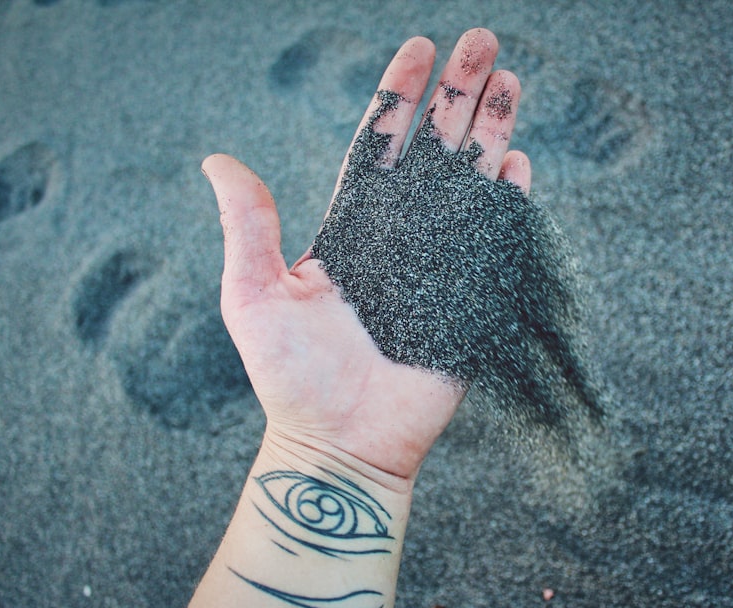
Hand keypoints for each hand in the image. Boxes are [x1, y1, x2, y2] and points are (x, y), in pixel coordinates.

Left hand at [201, 29, 529, 483]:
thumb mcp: (255, 295)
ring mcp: (440, 264)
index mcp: (351, 227)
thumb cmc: (291, 377)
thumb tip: (215, 159)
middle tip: (481, 40)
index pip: (381, 144)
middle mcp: (400, 236)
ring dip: (490, 129)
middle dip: (458, 93)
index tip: (417, 48)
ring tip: (508, 79)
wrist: (340, 443)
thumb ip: (249, 226)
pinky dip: (510, 198)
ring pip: (471, 181)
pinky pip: (496, 238)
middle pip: (436, 148)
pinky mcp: (471, 298)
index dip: (400, 96)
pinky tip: (518, 158)